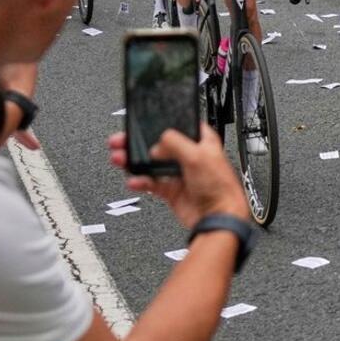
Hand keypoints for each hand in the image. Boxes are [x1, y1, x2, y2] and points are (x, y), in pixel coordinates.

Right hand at [109, 125, 251, 225]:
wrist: (217, 217)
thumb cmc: (219, 187)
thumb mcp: (197, 156)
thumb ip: (176, 144)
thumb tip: (159, 141)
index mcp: (201, 142)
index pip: (179, 127)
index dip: (162, 124)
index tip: (143, 123)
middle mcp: (189, 156)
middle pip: (159, 145)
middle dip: (138, 142)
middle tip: (121, 140)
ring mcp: (179, 174)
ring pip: (151, 164)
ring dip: (134, 161)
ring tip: (120, 158)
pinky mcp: (171, 190)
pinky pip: (151, 183)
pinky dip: (140, 181)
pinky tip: (134, 180)